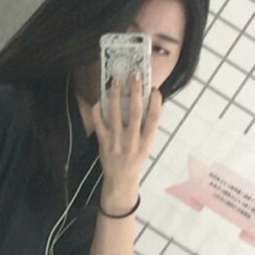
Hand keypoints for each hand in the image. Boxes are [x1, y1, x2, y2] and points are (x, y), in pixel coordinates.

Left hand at [92, 72, 162, 205]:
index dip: (156, 103)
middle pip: (134, 112)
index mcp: (147, 142)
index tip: (155, 89)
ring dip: (115, 95)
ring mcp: (116, 142)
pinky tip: (99, 99)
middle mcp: (132, 141)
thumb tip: (149, 102)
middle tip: (135, 75)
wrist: (121, 180)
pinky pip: (99, 124)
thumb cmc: (137, 160)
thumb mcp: (148, 145)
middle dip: (135, 92)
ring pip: (115, 114)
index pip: (153, 120)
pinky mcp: (103, 143)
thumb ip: (148, 127)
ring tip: (115, 80)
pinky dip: (98, 110)